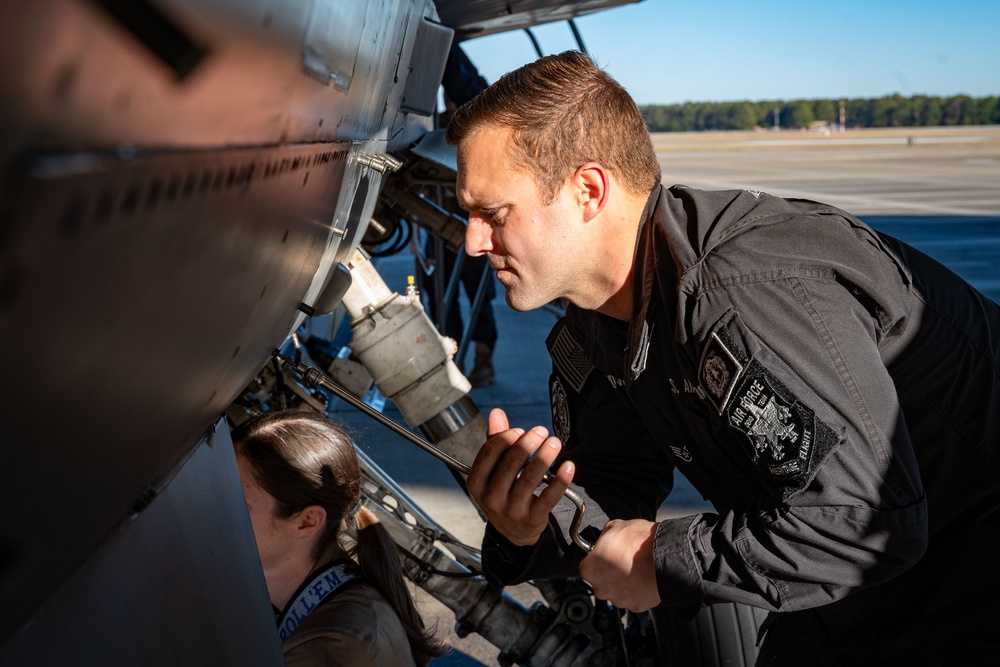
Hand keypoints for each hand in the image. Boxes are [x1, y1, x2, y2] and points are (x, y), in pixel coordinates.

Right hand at [466, 408, 574, 545]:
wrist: (514, 531)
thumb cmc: (503, 492)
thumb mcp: (494, 470)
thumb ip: (495, 440)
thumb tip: (496, 412)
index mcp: (477, 483)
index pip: (490, 451)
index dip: (507, 436)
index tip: (521, 430)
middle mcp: (491, 498)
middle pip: (511, 461)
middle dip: (529, 442)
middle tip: (542, 431)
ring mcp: (511, 510)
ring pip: (531, 476)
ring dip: (546, 455)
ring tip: (555, 442)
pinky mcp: (532, 518)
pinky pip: (549, 496)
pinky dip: (561, 479)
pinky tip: (568, 465)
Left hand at [579, 519, 660, 611]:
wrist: (665, 557)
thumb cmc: (640, 543)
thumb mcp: (615, 526)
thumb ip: (604, 536)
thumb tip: (606, 537)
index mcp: (590, 569)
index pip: (586, 566)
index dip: (596, 558)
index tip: (604, 554)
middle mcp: (601, 588)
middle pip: (601, 581)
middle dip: (609, 573)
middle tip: (622, 561)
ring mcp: (619, 599)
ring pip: (617, 591)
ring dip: (623, 583)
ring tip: (636, 569)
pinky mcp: (636, 606)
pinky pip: (633, 599)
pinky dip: (637, 591)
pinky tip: (643, 578)